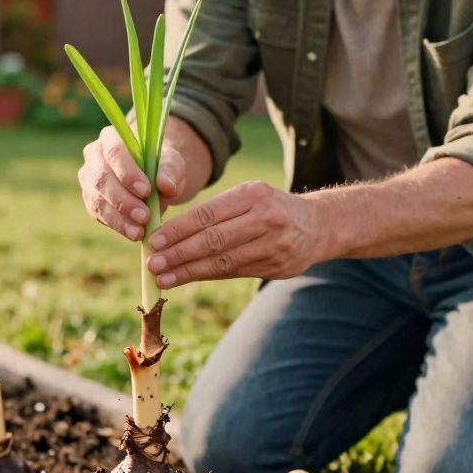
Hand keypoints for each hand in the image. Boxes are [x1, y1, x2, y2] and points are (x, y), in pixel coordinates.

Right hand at [78, 126, 190, 241]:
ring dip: (119, 217)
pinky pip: (99, 214)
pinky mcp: (91, 200)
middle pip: (102, 178)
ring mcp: (89, 179)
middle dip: (123, 200)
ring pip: (98, 199)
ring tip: (140, 231)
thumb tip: (166, 186)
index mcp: (111, 137)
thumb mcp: (172, 163)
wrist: (153, 179)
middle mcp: (94, 156)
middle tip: (144, 216)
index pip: (113, 152)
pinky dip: (117, 225)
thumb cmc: (161, 166)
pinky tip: (133, 233)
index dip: (127, 173)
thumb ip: (170, 171)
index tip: (146, 191)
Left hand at [146, 181, 322, 288]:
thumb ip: (217, 213)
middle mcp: (265, 218)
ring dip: (188, 270)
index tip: (154, 240)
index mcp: (253, 195)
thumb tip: (170, 232)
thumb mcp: (249, 197)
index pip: (208, 214)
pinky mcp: (276, 266)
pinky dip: (206, 275)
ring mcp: (273, 244)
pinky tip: (186, 278)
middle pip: (213, 239)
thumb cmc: (271, 208)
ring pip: (222, 260)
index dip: (179, 229)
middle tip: (153, 262)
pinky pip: (234, 271)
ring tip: (163, 276)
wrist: (319, 225)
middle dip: (179, 253)